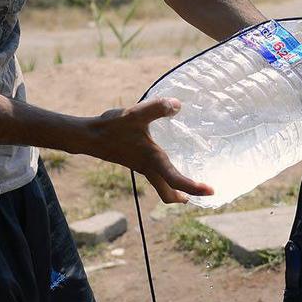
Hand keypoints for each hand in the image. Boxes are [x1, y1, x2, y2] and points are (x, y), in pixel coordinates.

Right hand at [82, 99, 212, 203]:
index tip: (211, 191)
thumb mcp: (136, 114)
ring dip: (176, 189)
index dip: (193, 188)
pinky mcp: (136, 162)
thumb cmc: (112, 127)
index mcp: (153, 160)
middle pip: (167, 194)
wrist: (90, 136)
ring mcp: (142, 167)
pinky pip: (156, 176)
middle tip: (202, 194)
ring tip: (191, 183)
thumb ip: (157, 108)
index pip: (175, 180)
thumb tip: (178, 105)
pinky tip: (169, 160)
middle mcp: (149, 168)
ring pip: (161, 187)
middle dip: (184, 197)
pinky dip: (167, 177)